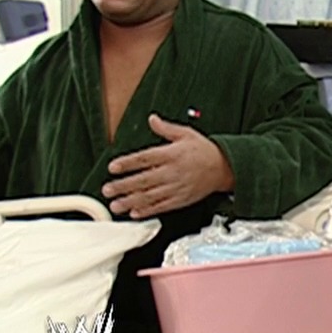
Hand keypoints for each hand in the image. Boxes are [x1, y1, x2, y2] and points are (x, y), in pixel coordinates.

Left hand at [102, 113, 233, 218]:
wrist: (224, 168)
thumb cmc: (204, 150)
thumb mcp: (186, 134)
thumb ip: (166, 128)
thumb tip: (152, 119)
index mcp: (172, 154)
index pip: (145, 159)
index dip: (127, 163)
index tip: (113, 167)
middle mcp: (172, 172)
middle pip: (143, 180)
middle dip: (123, 186)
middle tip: (107, 190)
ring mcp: (176, 187)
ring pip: (150, 196)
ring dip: (131, 201)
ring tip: (115, 205)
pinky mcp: (181, 199)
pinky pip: (162, 206)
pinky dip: (148, 211)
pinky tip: (135, 213)